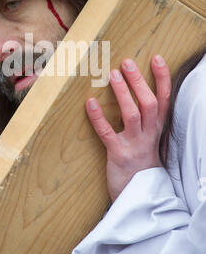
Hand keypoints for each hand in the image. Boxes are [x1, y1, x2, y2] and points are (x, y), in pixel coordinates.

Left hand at [85, 55, 171, 202]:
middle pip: (149, 103)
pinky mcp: (118, 155)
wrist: (139, 196)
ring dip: (122, 93)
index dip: (162, 78)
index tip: (156, 58)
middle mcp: (149, 135)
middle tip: (126, 63)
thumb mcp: (148, 140)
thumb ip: (145, 121)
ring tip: (112, 75)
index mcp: (156, 129)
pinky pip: (107, 133)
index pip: (164, 99)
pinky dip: (98, 117)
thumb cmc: (140, 163)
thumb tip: (134, 93)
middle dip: (139, 81)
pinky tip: (89, 103)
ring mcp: (134, 145)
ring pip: (132, 114)